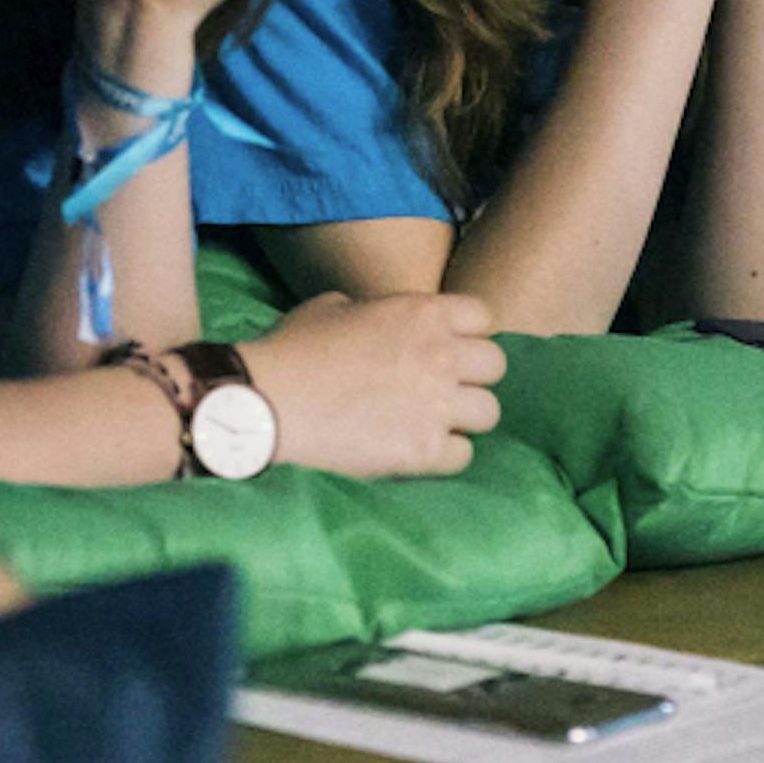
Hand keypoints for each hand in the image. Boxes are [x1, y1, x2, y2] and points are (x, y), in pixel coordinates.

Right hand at [232, 293, 507, 476]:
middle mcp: (440, 355)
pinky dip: (445, 456)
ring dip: (464, 418)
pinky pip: (463, 455)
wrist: (268, 402)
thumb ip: (372, 310)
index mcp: (422, 312)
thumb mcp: (333, 306)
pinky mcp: (423, 450)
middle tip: (444, 388)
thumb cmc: (293, 349)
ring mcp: (436, 405)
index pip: (483, 317)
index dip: (467, 333)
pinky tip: (419, 451)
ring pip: (489, 412)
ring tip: (436, 424)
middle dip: (473, 376)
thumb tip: (374, 319)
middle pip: (496, 365)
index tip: (448, 347)